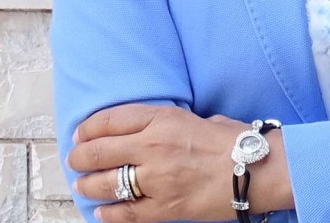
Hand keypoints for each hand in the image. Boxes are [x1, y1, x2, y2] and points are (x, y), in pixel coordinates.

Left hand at [68, 104, 292, 221]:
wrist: (256, 169)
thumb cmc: (232, 140)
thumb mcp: (196, 117)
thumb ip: (168, 123)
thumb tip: (151, 130)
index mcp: (163, 118)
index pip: (110, 119)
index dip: (89, 128)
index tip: (80, 133)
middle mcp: (154, 146)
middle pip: (100, 150)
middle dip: (80, 156)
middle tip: (74, 159)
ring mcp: (157, 179)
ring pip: (107, 183)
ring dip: (89, 185)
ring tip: (83, 185)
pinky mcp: (165, 208)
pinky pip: (126, 213)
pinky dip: (109, 214)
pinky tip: (101, 212)